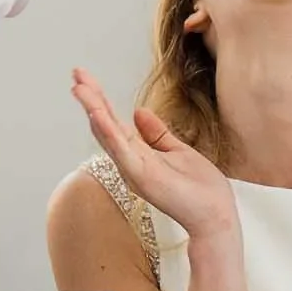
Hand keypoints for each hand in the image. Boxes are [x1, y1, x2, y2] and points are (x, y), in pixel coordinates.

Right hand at [69, 69, 239, 241]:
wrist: (216, 217)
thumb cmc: (201, 190)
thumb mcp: (178, 151)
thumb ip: (157, 134)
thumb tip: (138, 111)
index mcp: (139, 153)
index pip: (114, 121)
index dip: (100, 98)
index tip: (85, 77)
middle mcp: (130, 160)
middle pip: (105, 124)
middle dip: (90, 98)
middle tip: (76, 73)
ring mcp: (134, 169)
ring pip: (108, 134)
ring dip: (93, 109)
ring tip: (79, 87)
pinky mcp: (142, 176)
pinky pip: (121, 151)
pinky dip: (108, 132)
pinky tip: (97, 114)